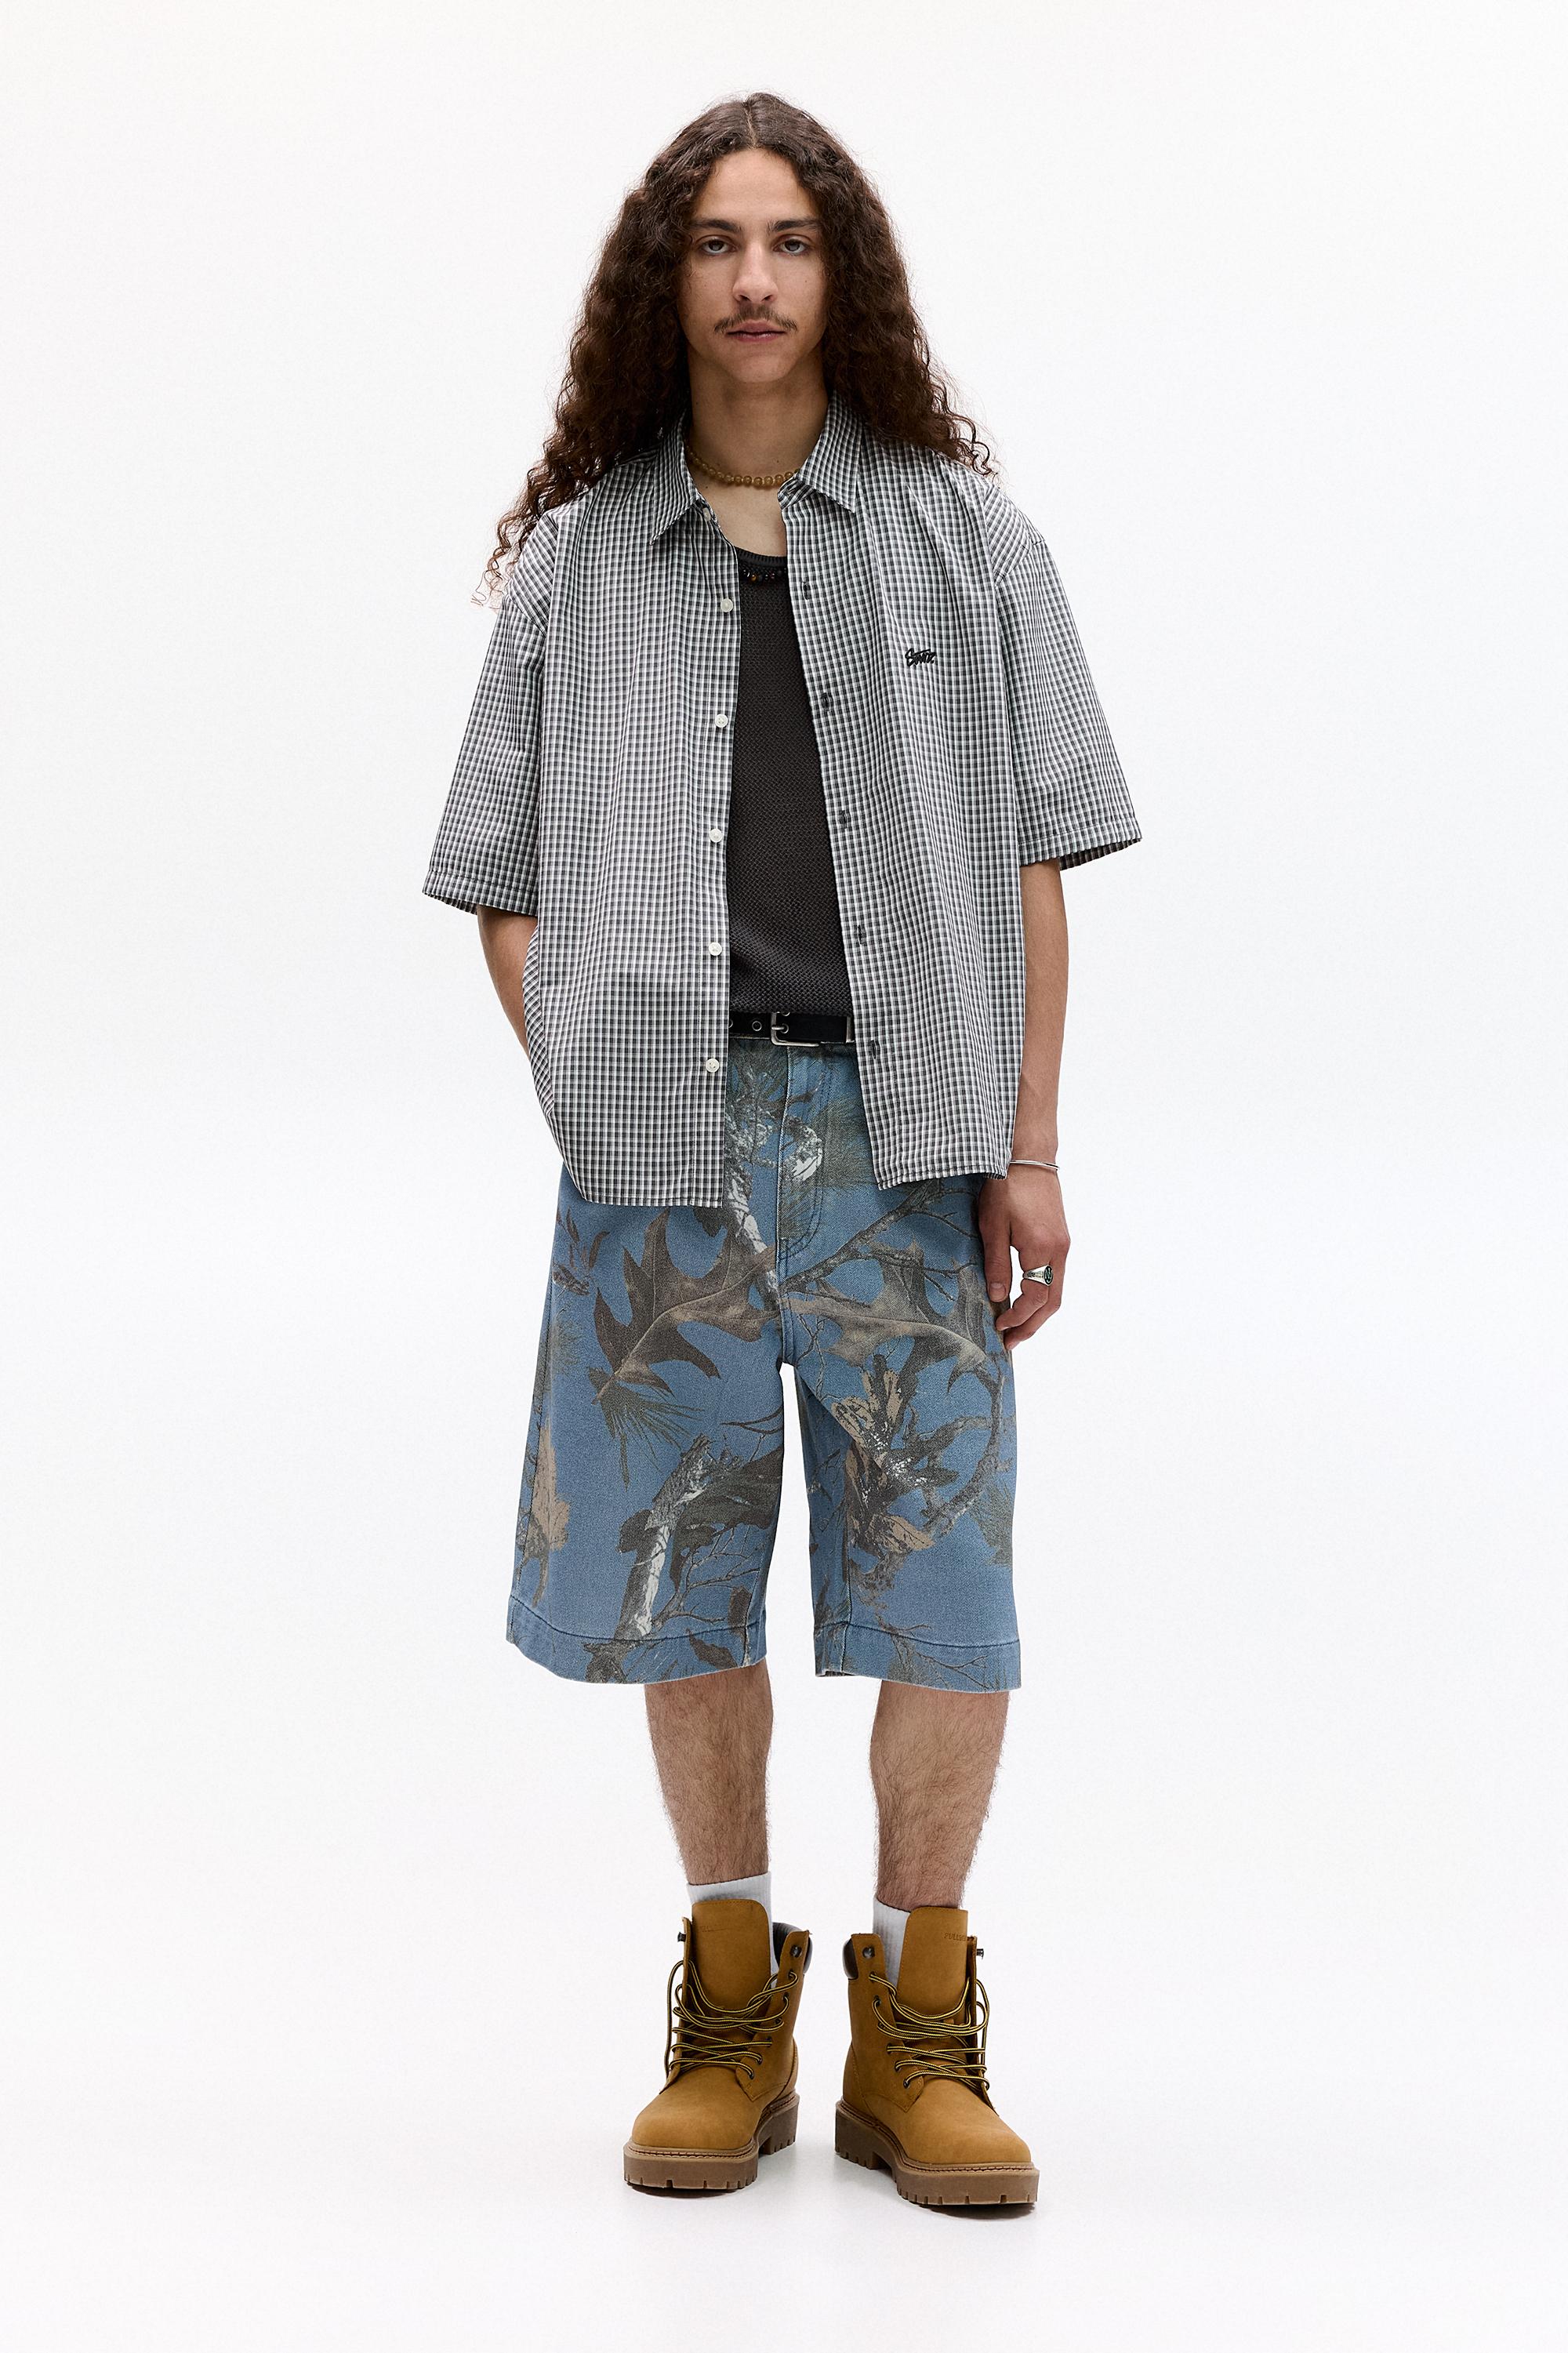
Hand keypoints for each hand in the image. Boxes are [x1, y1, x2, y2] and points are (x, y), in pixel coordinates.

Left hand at [978, 1168, 1068, 1349]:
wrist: (1027, 1156)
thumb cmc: (1007, 1187)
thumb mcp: (993, 1227)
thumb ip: (997, 1265)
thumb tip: (998, 1297)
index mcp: (1042, 1249)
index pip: (1034, 1297)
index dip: (1018, 1317)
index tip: (999, 1326)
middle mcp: (1059, 1250)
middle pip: (1052, 1301)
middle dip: (1032, 1325)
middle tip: (1011, 1341)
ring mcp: (1063, 1244)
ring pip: (1056, 1290)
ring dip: (1038, 1311)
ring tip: (1018, 1326)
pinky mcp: (1061, 1237)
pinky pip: (1055, 1275)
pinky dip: (1042, 1293)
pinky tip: (1026, 1298)